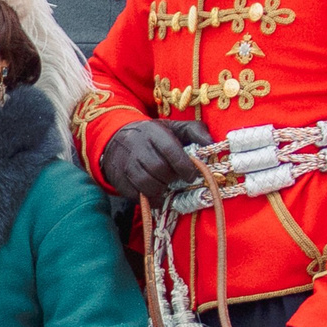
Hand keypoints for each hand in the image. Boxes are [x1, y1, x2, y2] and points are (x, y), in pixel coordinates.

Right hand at [98, 119, 215, 203]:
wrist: (115, 138)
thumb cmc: (153, 135)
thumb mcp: (174, 127)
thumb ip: (196, 131)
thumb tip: (212, 144)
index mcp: (153, 132)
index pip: (170, 150)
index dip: (184, 166)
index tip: (191, 175)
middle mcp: (137, 147)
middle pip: (158, 169)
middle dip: (172, 178)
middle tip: (177, 180)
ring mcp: (125, 164)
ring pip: (146, 184)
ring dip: (161, 190)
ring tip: (167, 186)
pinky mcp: (119, 179)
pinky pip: (136, 195)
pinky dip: (149, 199)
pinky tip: (156, 195)